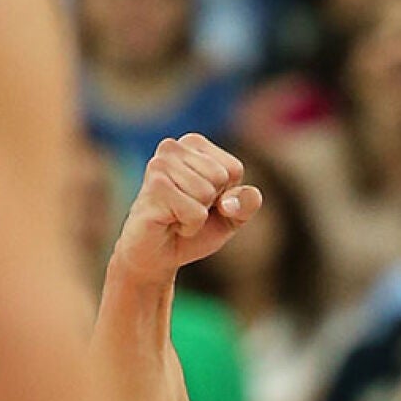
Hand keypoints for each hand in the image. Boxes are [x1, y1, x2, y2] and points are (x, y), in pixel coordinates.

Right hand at [111, 134, 263, 284]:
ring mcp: (159, 165)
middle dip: (211, 204)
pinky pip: (195, 213)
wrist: (157, 256)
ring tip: (177, 216)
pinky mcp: (154, 187)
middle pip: (221, 177)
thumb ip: (246, 203)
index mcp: (193, 144)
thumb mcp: (231, 216)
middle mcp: (172, 147)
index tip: (203, 202)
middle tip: (186, 210)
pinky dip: (189, 226)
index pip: (234, 169)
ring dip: (197, 216)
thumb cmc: (192, 229)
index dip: (226, 195)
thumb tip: (231, 202)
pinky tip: (170, 222)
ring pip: (207, 193)